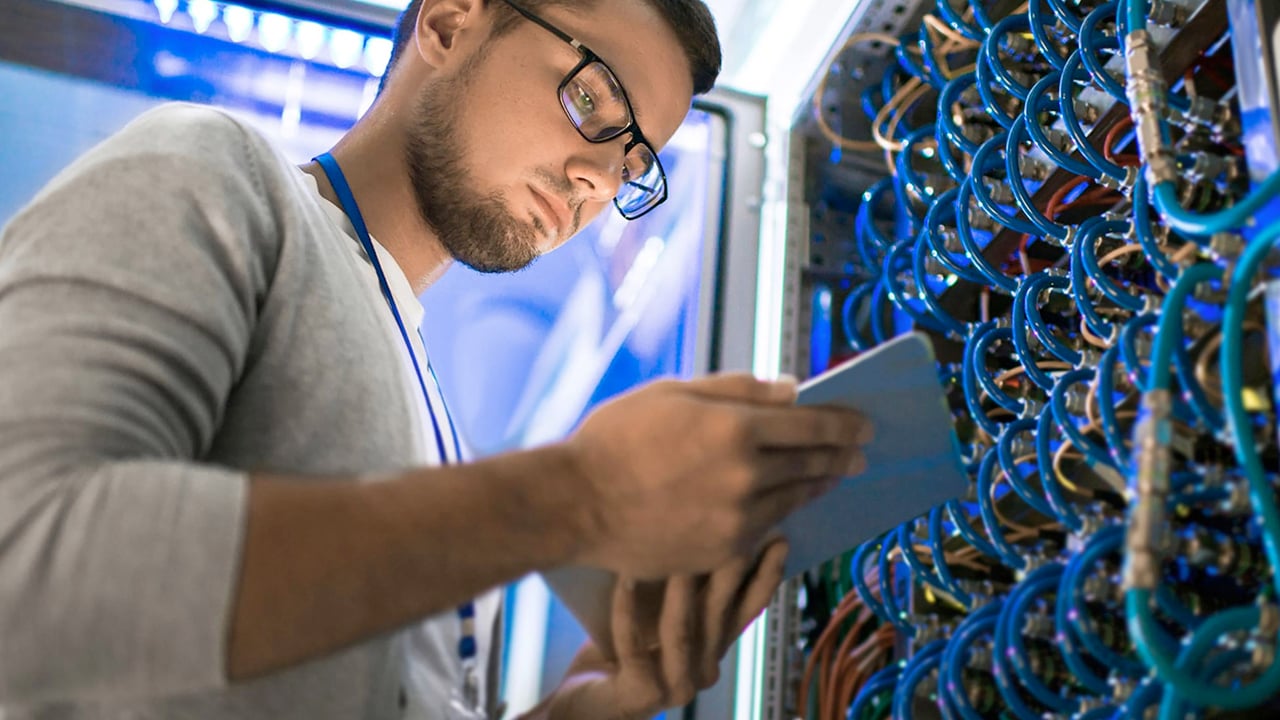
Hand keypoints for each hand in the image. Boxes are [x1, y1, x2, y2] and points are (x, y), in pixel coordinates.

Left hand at [534, 540, 790, 719]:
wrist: (584, 700)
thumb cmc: (621, 651)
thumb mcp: (659, 615)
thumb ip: (685, 589)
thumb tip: (702, 532)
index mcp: (713, 650)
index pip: (747, 611)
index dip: (764, 577)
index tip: (777, 539)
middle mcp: (703, 671)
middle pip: (718, 615)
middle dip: (727, 570)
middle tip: (731, 530)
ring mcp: (676, 688)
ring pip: (681, 631)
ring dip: (677, 588)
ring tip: (673, 546)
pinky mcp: (643, 696)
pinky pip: (633, 647)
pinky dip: (626, 610)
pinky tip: (624, 578)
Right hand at [566, 374, 870, 578]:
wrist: (577, 504)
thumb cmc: (616, 437)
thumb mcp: (674, 394)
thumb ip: (737, 390)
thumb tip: (790, 391)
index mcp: (735, 427)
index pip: (811, 425)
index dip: (843, 424)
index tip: (863, 425)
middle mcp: (745, 475)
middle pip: (811, 464)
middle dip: (840, 456)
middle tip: (858, 453)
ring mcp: (736, 518)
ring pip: (794, 500)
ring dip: (817, 486)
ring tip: (830, 477)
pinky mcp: (722, 551)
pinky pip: (766, 529)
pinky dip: (782, 513)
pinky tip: (787, 506)